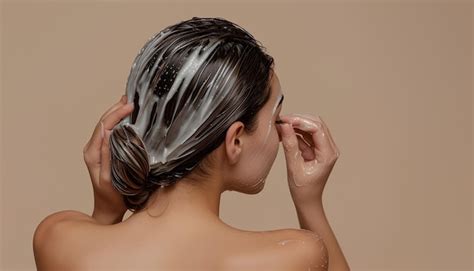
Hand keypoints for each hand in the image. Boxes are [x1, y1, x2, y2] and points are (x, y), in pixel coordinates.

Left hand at [82, 95, 133, 223]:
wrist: (108, 210)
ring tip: (128, 102)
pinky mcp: (104, 153)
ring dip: (117, 113)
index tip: (130, 106)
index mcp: (92, 154)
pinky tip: (126, 117)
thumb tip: (107, 133)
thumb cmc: (112, 197)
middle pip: (103, 123)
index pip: (103, 126)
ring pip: (106, 126)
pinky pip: (110, 133)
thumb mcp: (110, 178)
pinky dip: (118, 122)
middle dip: (116, 109)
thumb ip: (107, 156)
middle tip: (131, 99)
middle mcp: (92, 149)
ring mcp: (98, 150)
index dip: (116, 114)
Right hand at [276, 114, 339, 205]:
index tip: (285, 121)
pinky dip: (296, 132)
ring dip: (297, 125)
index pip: (317, 128)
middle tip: (281, 121)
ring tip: (281, 126)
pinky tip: (284, 134)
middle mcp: (330, 149)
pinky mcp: (317, 150)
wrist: (307, 201)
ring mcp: (324, 148)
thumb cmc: (302, 189)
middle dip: (298, 120)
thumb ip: (290, 145)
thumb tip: (284, 126)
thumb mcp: (294, 167)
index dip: (300, 121)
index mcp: (328, 154)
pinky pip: (308, 135)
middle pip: (316, 124)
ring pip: (312, 127)